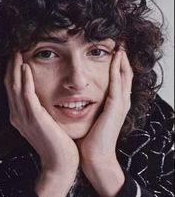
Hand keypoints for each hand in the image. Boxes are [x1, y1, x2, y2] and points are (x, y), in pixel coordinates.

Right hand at [4, 52, 78, 196]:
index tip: (17, 56)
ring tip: (18, 51)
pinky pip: (27, 95)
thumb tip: (45, 99)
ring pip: (15, 87)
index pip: (12, 89)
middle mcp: (18, 116)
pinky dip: (25, 80)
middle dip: (10, 66)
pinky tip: (26, 66)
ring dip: (16, 67)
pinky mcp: (35, 119)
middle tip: (14, 47)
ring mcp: (24, 118)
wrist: (61, 163)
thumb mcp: (46, 124)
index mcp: (20, 117)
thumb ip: (41, 111)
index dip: (13, 72)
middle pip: (9, 85)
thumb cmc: (58, 145)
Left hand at [77, 49, 132, 196]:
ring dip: (122, 56)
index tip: (107, 46)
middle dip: (121, 54)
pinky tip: (115, 55)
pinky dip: (117, 67)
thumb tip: (71, 99)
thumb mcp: (87, 119)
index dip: (114, 62)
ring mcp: (120, 103)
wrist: (94, 159)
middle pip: (124, 71)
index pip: (116, 77)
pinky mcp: (115, 107)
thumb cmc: (88, 141)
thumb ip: (84, 106)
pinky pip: (118, 82)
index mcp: (112, 104)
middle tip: (118, 37)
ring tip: (119, 40)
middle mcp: (119, 101)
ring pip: (124, 73)